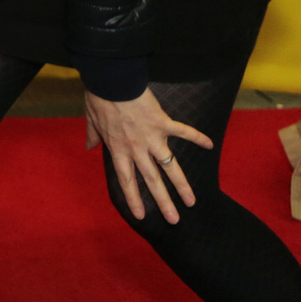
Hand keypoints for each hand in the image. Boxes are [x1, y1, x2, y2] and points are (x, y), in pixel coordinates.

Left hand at [84, 88, 213, 224]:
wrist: (111, 80)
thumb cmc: (99, 98)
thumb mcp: (91, 119)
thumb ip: (93, 136)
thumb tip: (90, 147)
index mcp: (118, 149)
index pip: (126, 180)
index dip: (134, 198)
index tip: (142, 216)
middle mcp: (137, 148)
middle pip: (152, 180)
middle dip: (163, 202)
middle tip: (174, 220)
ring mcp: (152, 137)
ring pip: (169, 166)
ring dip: (181, 185)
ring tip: (191, 201)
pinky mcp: (163, 123)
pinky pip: (183, 132)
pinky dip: (197, 137)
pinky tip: (210, 145)